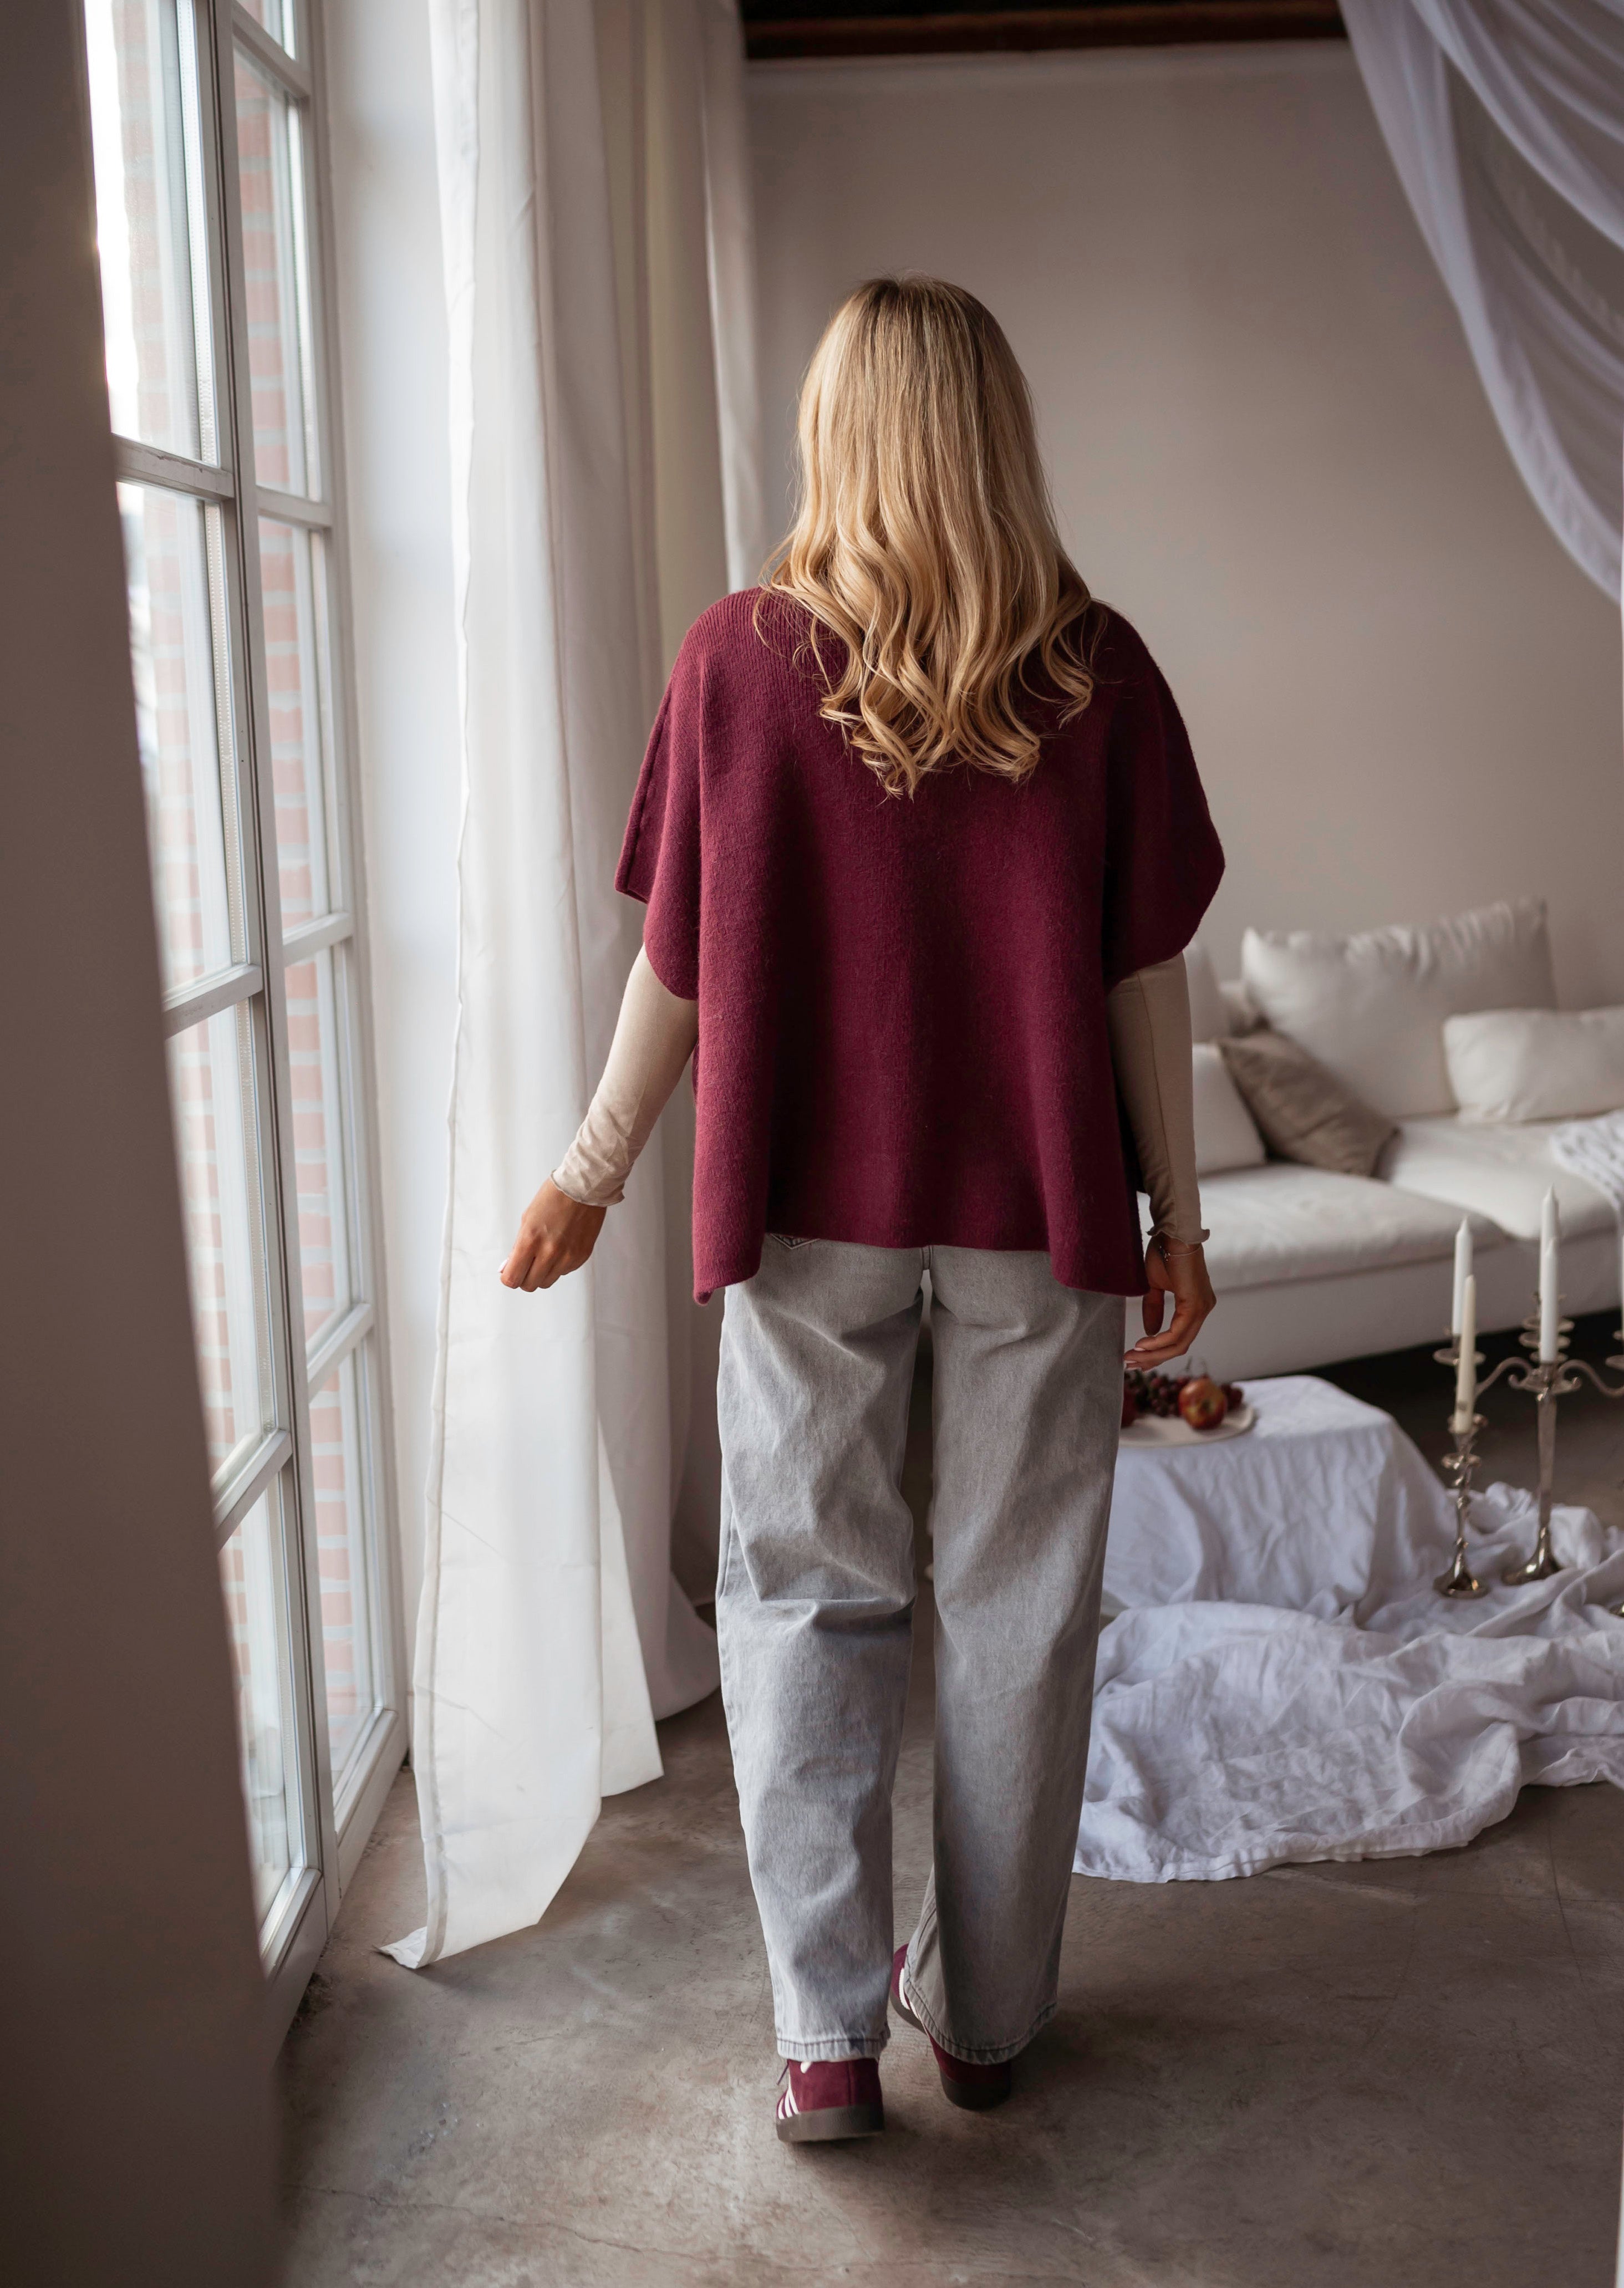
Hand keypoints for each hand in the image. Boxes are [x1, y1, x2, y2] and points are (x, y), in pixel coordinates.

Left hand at [499, 1178, 606, 1290]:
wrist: (582, 1188)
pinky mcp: (581, 1257)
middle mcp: (549, 1252)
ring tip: (545, 1254)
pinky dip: (559, 1265)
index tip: (510, 1272)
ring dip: (542, 1273)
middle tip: (526, 1265)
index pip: (513, 1278)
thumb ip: (518, 1247)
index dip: (508, 1277)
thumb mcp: (527, 1220)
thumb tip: (508, 1267)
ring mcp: (567, 1257)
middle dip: (524, 1277)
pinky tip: (561, 1247)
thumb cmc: (554, 1198)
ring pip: (547, 1281)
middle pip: (530, 1285)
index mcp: (530, 1240)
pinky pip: (564, 1271)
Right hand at [1126, 1236, 1215, 1367]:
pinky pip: (1177, 1333)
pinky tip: (1142, 1344)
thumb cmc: (1164, 1253)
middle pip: (1179, 1345)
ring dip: (1154, 1353)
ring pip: (1179, 1343)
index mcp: (1196, 1305)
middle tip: (1131, 1363)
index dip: (1157, 1351)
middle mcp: (1203, 1309)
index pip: (1179, 1337)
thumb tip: (1149, 1332)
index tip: (1136, 1356)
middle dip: (1153, 1358)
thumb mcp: (1154, 1286)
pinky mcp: (1196, 1305)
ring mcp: (1202, 1308)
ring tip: (1132, 1357)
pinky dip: (1158, 1341)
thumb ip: (1154, 1309)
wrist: (1173, 1234)